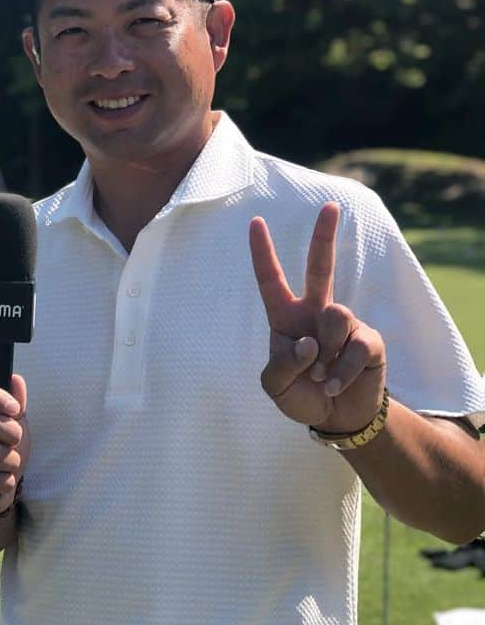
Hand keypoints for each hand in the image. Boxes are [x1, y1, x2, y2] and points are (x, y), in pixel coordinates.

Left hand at [250, 202, 386, 434]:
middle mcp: (315, 313)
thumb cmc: (300, 395)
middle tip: (330, 206)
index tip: (255, 222)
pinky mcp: (368, 340)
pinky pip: (353, 346)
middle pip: (321, 267)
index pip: (271, 280)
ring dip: (325, 352)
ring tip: (321, 375)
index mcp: (285, 318)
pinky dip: (340, 372)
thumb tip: (309, 342)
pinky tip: (335, 385)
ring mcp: (344, 324)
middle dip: (324, 236)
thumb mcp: (275, 385)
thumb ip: (283, 364)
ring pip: (335, 316)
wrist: (335, 418)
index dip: (262, 252)